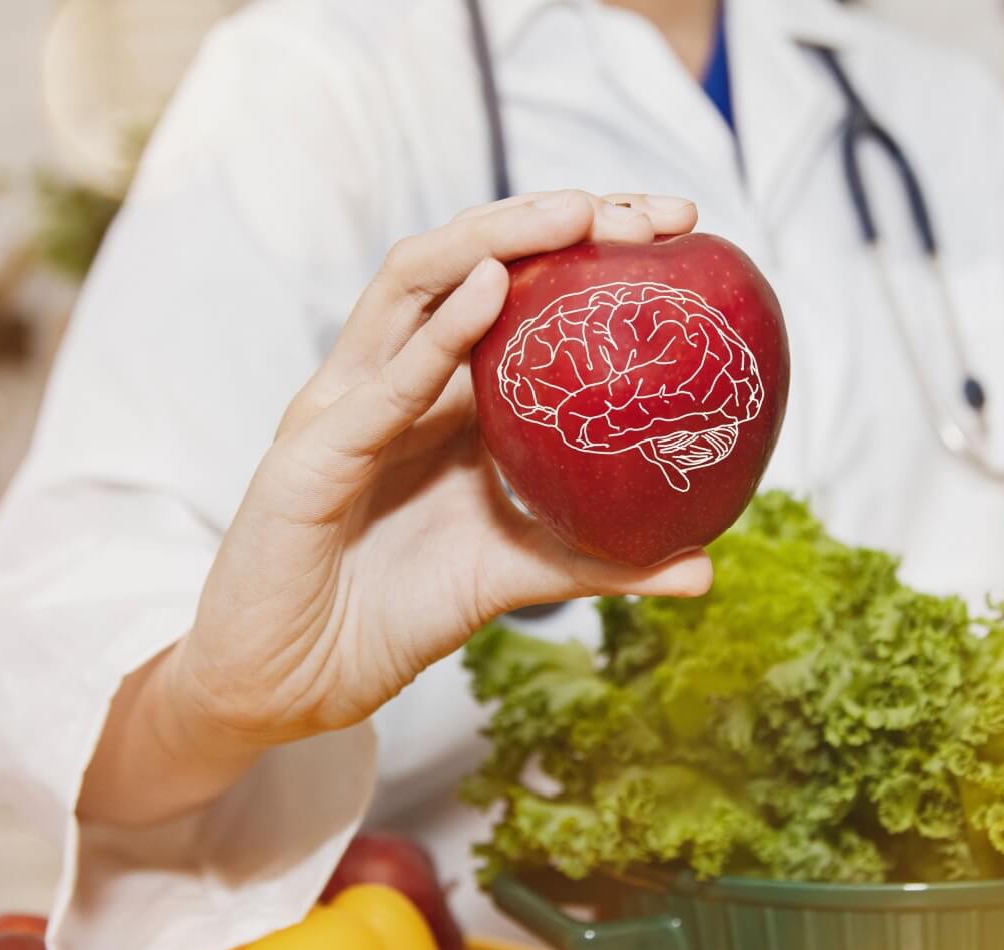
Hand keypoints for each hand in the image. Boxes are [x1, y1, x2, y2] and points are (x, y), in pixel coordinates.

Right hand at [81, 190, 711, 824]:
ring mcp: (347, 402)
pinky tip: (488, 290)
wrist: (296, 681)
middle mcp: (394, 376)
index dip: (590, 245)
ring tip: (573, 214)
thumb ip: (602, 561)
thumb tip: (707, 564)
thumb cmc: (395, 611)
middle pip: (472, 264)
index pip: (515, 286)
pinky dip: (435, 335)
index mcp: (442, 392)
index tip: (684, 227)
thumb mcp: (517, 574)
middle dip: (557, 220)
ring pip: (413, 286)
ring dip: (493, 241)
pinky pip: (380, 384)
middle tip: (652, 214)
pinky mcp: (311, 450)